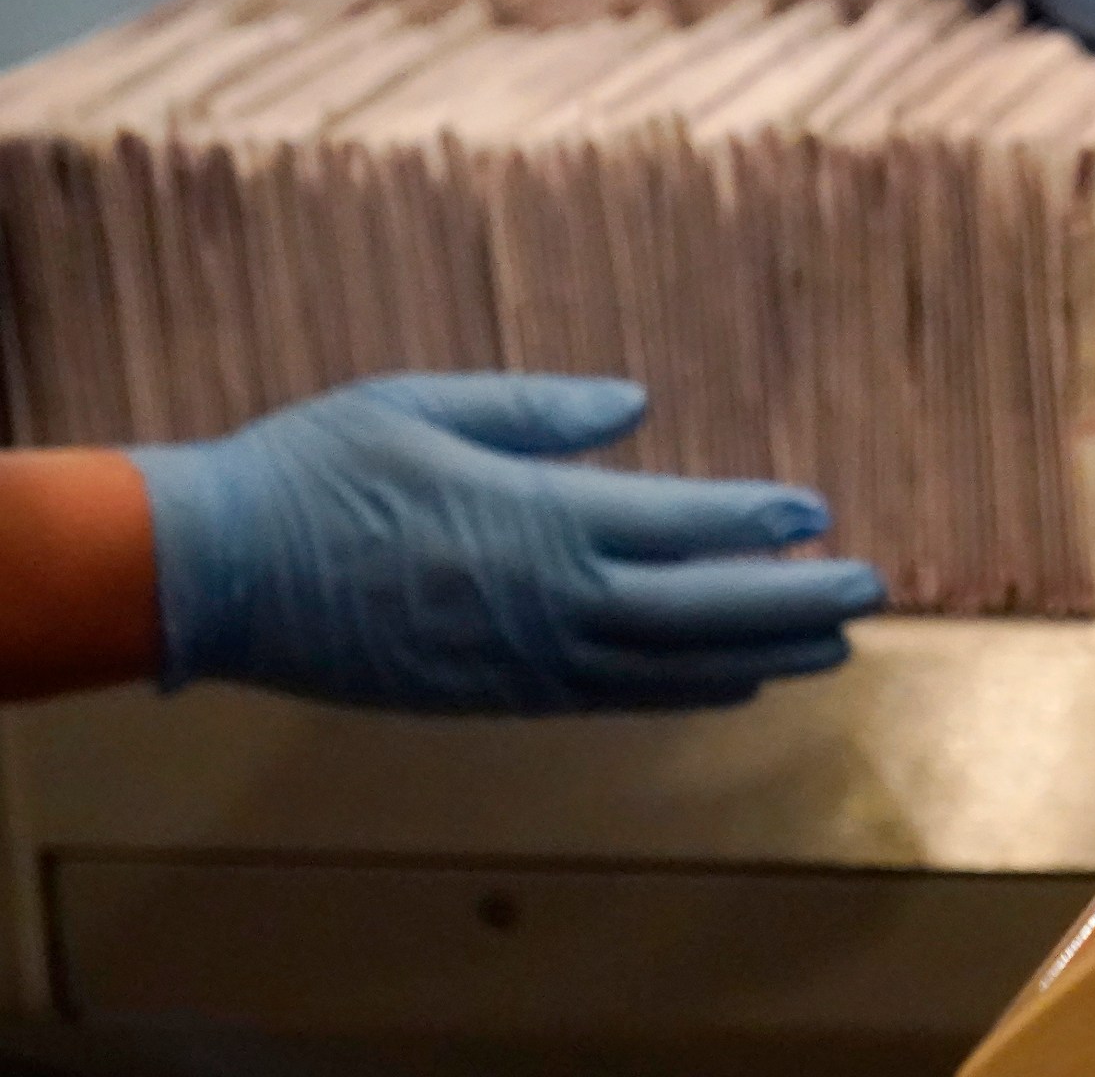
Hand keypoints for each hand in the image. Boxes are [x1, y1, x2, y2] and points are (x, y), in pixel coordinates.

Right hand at [127, 374, 880, 714]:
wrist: (216, 574)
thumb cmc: (316, 469)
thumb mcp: (425, 404)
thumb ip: (538, 409)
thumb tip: (634, 403)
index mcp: (538, 520)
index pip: (680, 524)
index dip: (756, 521)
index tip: (816, 513)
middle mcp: (550, 601)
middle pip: (702, 608)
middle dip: (793, 601)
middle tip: (870, 592)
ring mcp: (527, 660)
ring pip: (673, 665)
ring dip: (759, 653)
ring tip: (832, 646)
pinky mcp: (499, 697)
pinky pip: (616, 698)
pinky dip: (687, 691)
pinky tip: (735, 682)